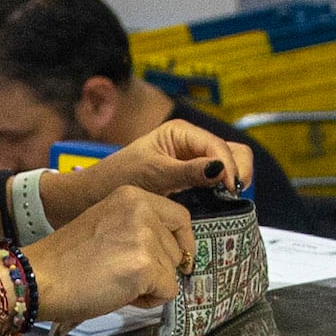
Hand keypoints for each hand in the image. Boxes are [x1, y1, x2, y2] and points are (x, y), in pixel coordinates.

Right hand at [31, 183, 196, 328]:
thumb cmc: (68, 260)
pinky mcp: (145, 266)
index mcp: (132, 196)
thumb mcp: (108, 225)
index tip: (175, 259)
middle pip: (178, 249)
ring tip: (118, 284)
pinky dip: (149, 301)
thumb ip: (138, 229)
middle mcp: (142, 210)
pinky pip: (168, 292)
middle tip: (125, 276)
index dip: (181, 242)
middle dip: (160, 269)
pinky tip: (121, 295)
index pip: (180, 217)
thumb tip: (172, 253)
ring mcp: (144, 236)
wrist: (40, 277)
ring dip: (152, 286)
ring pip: (173, 272)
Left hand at [89, 118, 250, 204]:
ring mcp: (194, 160)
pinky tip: (221, 202)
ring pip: (229, 165)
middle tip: (233, 195)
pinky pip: (218, 179)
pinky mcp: (193, 178)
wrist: (98, 193)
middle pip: (231, 150)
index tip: (230, 190)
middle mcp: (191, 143)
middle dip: (237, 170)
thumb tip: (221, 168)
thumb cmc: (120, 177)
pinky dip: (224, 188)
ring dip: (233, 179)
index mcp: (181, 132)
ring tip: (229, 199)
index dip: (228, 166)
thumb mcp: (155, 173)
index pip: (218, 145)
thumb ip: (188, 171)